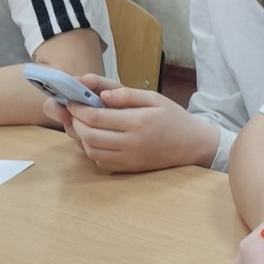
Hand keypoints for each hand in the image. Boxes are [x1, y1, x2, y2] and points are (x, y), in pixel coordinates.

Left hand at [53, 77, 218, 172]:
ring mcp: (129, 159)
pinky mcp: (129, 169)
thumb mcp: (153, 98)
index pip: (95, 117)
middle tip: (72, 111)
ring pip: (91, 151)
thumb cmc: (172, 117)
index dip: (77, 108)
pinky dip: (91, 150)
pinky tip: (94, 137)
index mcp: (137, 122)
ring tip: (81, 123)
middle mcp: (131, 144)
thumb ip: (125, 94)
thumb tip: (100, 94)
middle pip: (88, 135)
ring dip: (80, 137)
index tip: (71, 99)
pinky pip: (100, 162)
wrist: (192, 145)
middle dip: (74, 122)